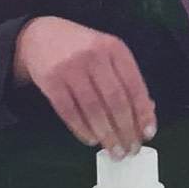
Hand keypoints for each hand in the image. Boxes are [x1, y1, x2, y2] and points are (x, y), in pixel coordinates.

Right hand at [13, 16, 156, 154]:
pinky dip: (83, 130)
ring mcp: (70, 68)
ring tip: (115, 151)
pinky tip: (92, 140)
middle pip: (115, 100)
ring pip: (93, 109)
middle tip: (131, 150)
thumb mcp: (107, 55)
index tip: (148, 134)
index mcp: (114, 48)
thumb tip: (147, 114)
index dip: (143, 113)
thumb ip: (126, 80)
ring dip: (106, 135)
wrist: (40, 35)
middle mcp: (94, 56)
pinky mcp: (50, 81)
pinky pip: (69, 112)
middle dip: (126, 129)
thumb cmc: (81, 49)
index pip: (134, 85)